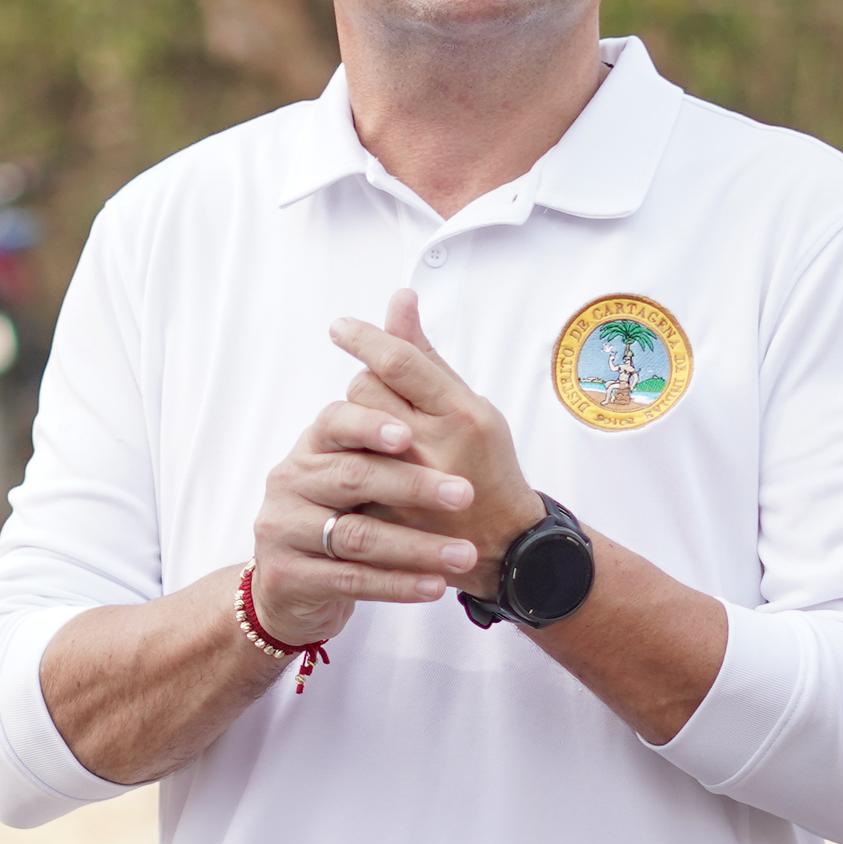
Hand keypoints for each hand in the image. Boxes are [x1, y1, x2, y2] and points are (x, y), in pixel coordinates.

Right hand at [250, 381, 480, 644]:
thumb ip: (389, 393)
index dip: (371, 426)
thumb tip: (404, 310)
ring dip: (417, 546)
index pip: (335, 422)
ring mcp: (285, 529)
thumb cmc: (342, 509)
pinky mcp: (290, 577)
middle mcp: (290, 481)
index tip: (410, 436)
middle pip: (352, 477)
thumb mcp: (360, 458)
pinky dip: (398, 584)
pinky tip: (435, 587)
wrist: (293, 585)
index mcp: (311, 446)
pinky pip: (352, 580)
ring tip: (463, 554)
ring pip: (358, 535)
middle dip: (413, 486)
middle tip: (464, 495)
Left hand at [331, 290, 544, 600]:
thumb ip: (427, 356)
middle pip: (367, 389)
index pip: (400, 362)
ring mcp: (407, 484)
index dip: (365, 338)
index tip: (339, 327)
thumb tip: (400, 299)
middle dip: (367, 386)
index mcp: (461, 414)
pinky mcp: (387, 512)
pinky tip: (365, 462)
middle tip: (384, 401)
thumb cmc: (487, 465)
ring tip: (381, 434)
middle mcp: (434, 446)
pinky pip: (349, 467)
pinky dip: (352, 457)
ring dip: (358, 421)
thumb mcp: (470, 405)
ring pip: (353, 426)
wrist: (503, 544)